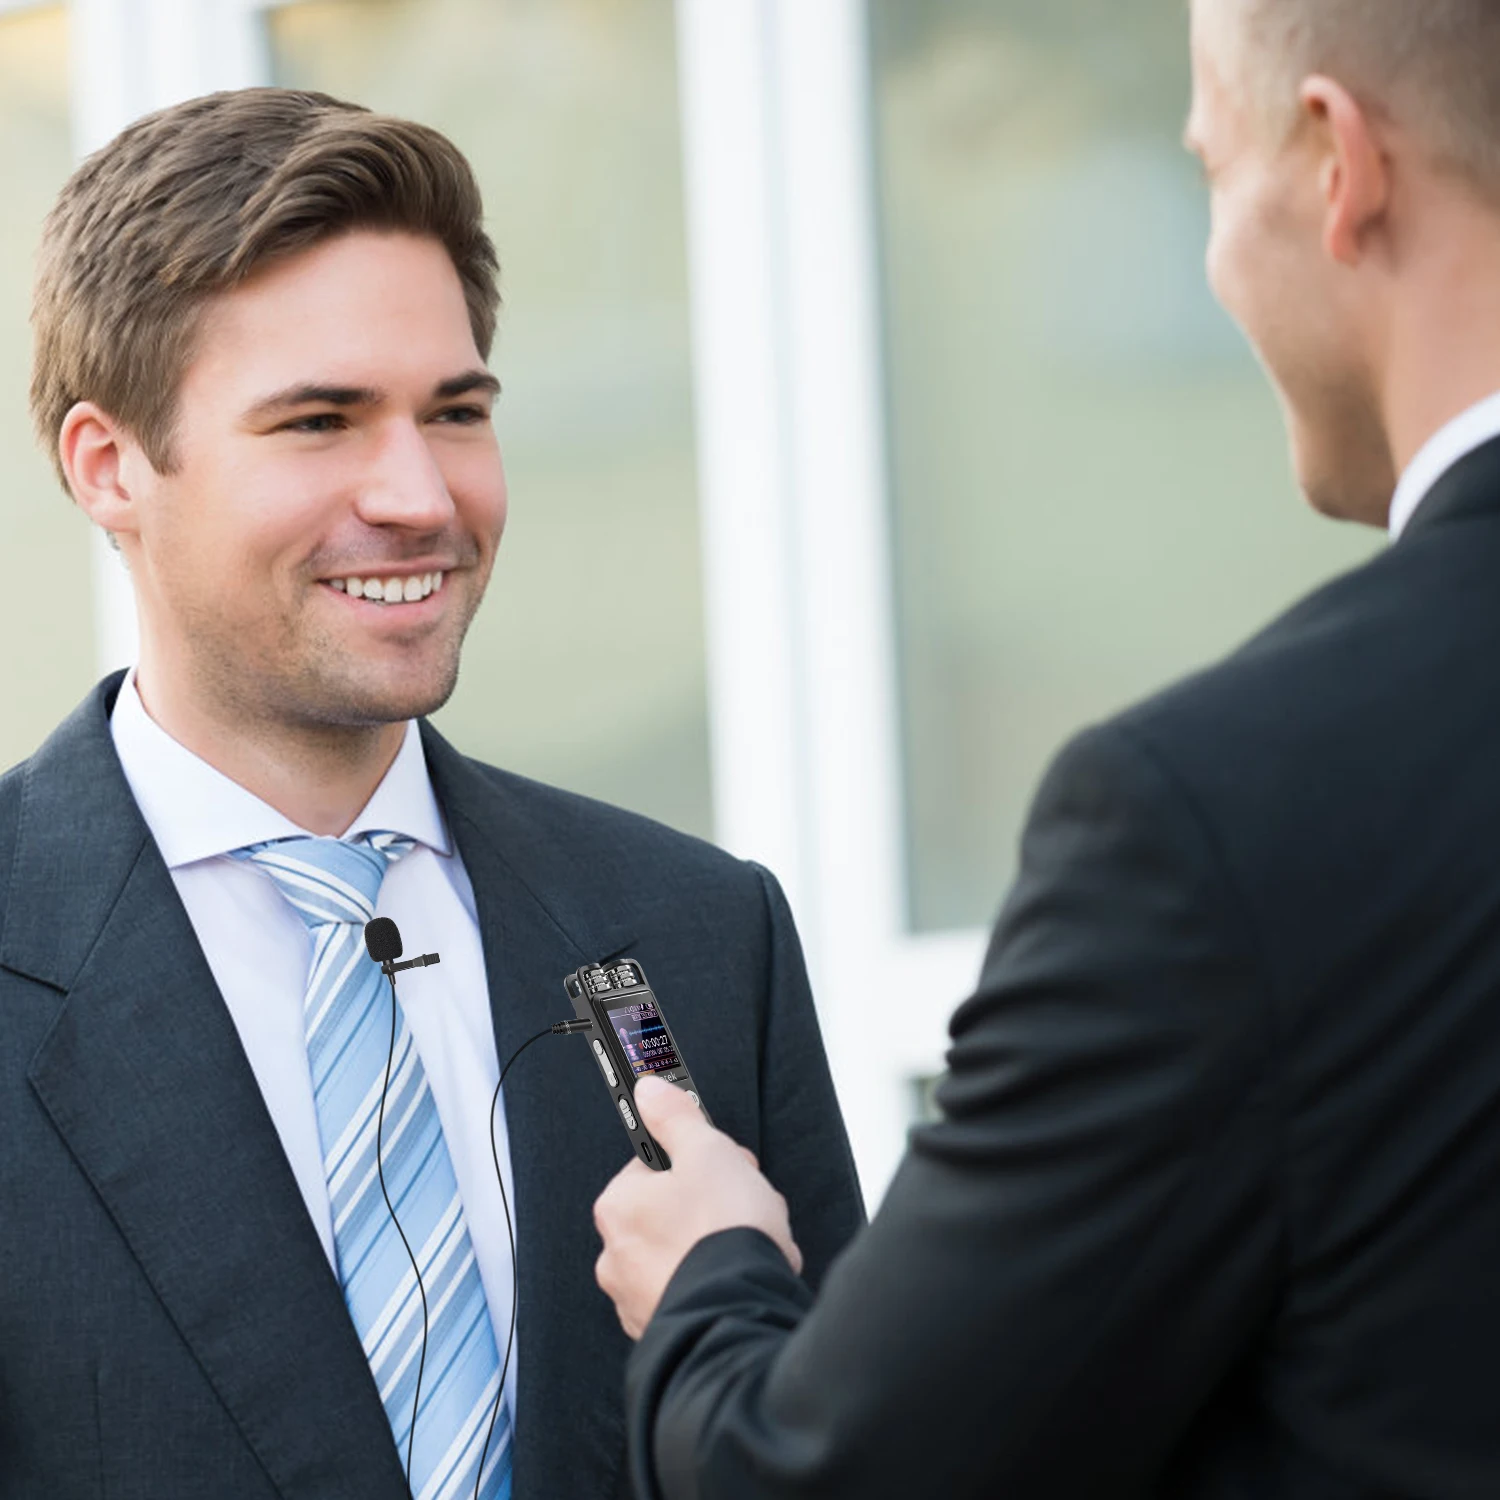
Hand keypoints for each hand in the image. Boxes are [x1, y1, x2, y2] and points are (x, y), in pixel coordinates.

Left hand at [593, 1074, 803, 1338]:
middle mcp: (616, 1255)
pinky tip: (742, 1278)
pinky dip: (714, 1283)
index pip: (656, 1167)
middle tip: (745, 1207)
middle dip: (712, 1205)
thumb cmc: (723, 1230)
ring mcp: (636, 1298)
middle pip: (672, 1211)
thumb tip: (648, 1091)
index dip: (700, 1161)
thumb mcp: (706, 1152)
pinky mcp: (662, 1329)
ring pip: (684, 1253)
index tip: (726, 1167)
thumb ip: (675, 1118)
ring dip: (716, 1245)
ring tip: (753, 1247)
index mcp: (618, 1207)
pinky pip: (691, 1292)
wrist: (740, 1315)